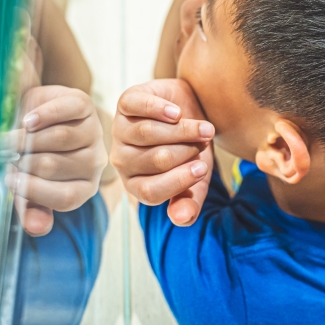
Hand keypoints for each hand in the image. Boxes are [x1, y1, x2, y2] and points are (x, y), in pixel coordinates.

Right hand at [7, 86, 107, 235]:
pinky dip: (43, 115)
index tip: (9, 179)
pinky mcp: (85, 106)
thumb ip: (32, 208)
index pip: (65, 198)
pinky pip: (66, 110)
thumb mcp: (30, 186)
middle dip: (23, 161)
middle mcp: (95, 162)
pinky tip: (27, 121)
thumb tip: (37, 228)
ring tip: (9, 140)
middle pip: (55, 165)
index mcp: (84, 188)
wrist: (36, 117)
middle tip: (6, 155)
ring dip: (27, 139)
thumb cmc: (34, 157)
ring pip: (59, 138)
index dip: (33, 190)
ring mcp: (93, 132)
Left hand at [111, 79, 215, 225]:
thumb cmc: (191, 148)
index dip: (179, 180)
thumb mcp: (197, 178)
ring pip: (148, 133)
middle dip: (188, 151)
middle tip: (204, 143)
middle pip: (156, 159)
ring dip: (184, 130)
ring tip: (204, 129)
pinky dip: (160, 108)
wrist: (192, 110)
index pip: (151, 191)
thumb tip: (181, 220)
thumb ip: (190, 202)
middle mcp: (122, 160)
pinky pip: (137, 106)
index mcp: (136, 184)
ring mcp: (120, 130)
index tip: (203, 167)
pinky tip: (177, 112)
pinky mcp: (125, 103)